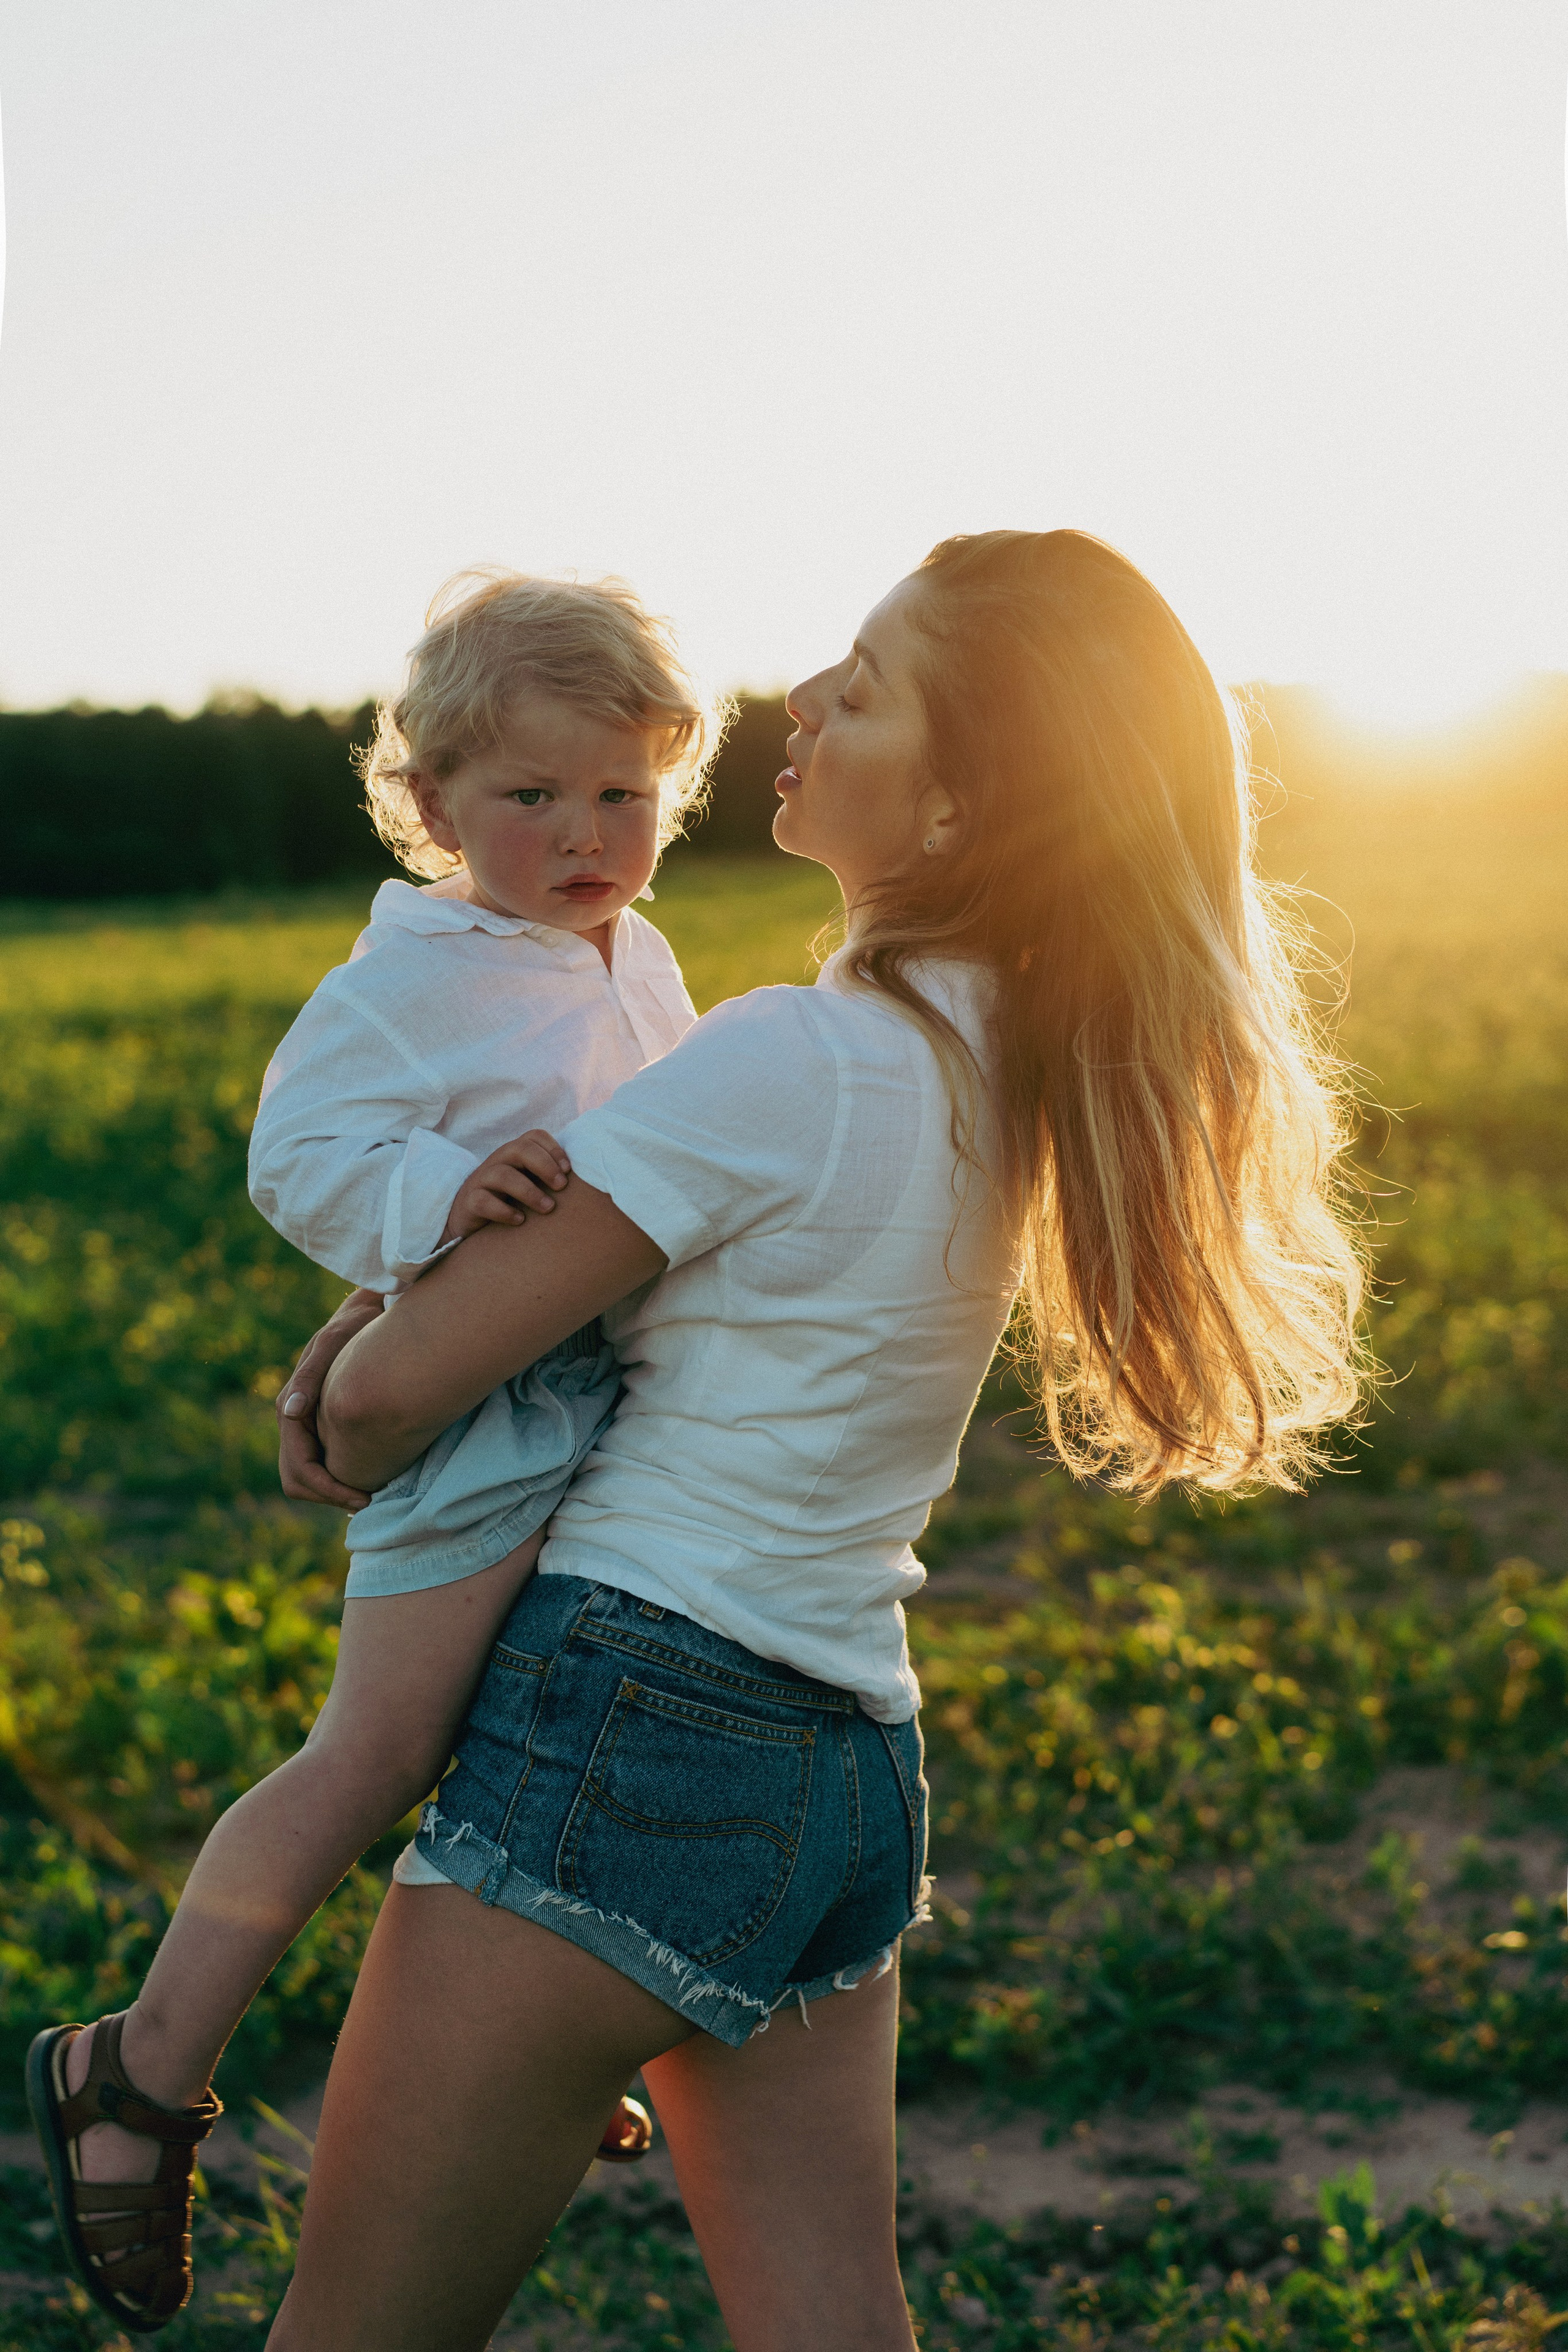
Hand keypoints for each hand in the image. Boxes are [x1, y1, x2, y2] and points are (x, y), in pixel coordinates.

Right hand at [276, 1289, 384, 1507]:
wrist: (365, 1311)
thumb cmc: (354, 1325)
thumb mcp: (333, 1343)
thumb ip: (309, 1376)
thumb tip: (290, 1412)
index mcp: (290, 1407)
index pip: (299, 1469)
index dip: (329, 1489)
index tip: (364, 1498)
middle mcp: (293, 1419)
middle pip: (297, 1480)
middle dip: (329, 1496)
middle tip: (369, 1501)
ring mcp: (305, 1422)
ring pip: (306, 1477)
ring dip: (331, 1491)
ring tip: (368, 1494)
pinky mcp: (320, 1422)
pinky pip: (320, 1462)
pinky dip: (336, 1477)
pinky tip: (366, 1478)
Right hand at [442, 1129, 570, 1240]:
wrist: (468, 1217)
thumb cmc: (507, 1199)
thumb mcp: (527, 1182)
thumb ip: (548, 1176)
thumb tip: (586, 1180)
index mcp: (514, 1154)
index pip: (534, 1136)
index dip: (554, 1149)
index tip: (568, 1170)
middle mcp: (497, 1162)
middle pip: (519, 1149)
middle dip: (544, 1165)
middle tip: (561, 1186)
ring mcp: (481, 1180)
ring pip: (502, 1175)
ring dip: (529, 1191)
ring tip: (548, 1208)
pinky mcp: (469, 1202)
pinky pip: (483, 1201)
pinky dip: (504, 1211)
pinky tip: (520, 1221)